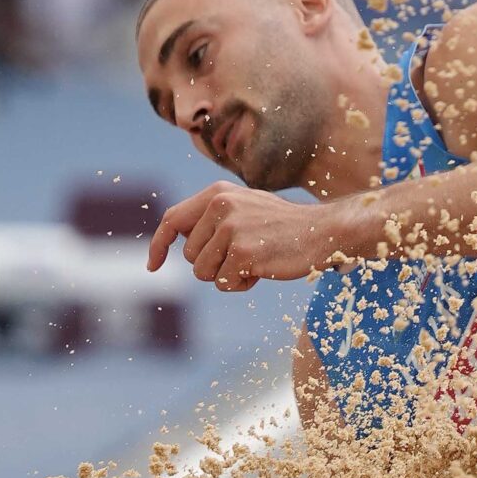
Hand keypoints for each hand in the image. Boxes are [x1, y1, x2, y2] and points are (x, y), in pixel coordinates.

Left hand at [147, 182, 329, 290]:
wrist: (324, 231)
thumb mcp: (244, 208)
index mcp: (217, 193)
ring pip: (202, 273)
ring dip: (226, 276)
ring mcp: (231, 228)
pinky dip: (241, 285)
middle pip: (189, 256)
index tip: (153, 267)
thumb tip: (175, 234)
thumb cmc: (283, 226)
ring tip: (255, 261)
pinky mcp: (243, 252)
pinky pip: (223, 283)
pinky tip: (262, 270)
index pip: (172, 219)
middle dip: (211, 265)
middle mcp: (220, 205)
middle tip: (244, 255)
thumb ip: (212, 216)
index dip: (158, 245)